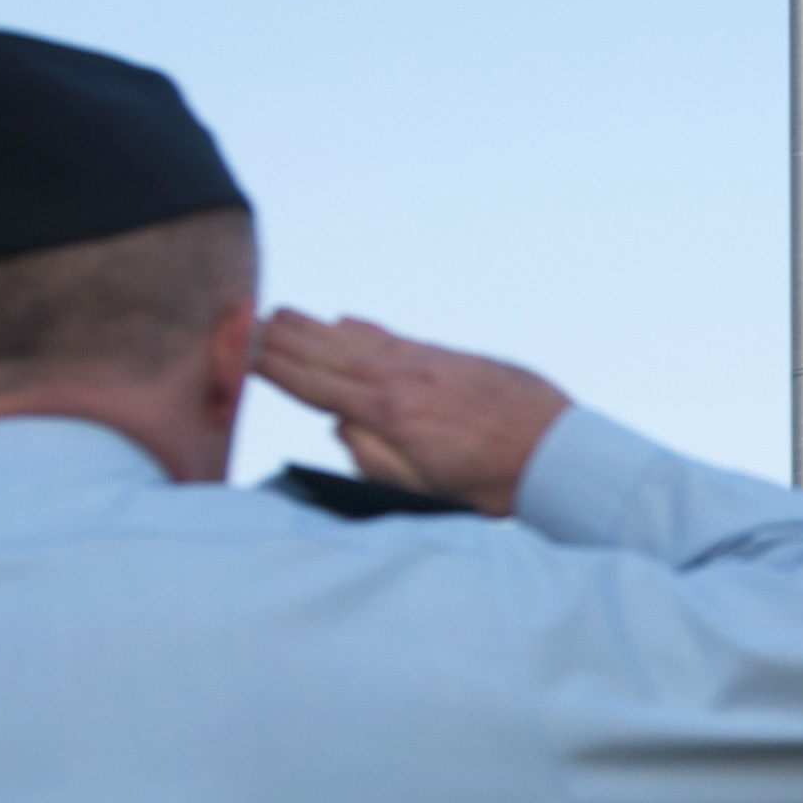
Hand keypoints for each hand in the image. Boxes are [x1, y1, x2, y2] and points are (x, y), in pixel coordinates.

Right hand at [252, 310, 570, 516]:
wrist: (558, 451)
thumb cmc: (495, 483)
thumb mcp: (427, 488)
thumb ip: (375, 458)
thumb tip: (339, 424)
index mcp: (390, 414)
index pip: (317, 386)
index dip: (277, 369)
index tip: (243, 354)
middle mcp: (403, 378)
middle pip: (330, 354)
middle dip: (287, 339)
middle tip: (248, 321)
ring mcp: (427, 363)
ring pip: (359, 341)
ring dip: (317, 328)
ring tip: (284, 314)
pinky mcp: (449, 358)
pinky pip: (394, 338)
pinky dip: (364, 330)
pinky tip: (347, 322)